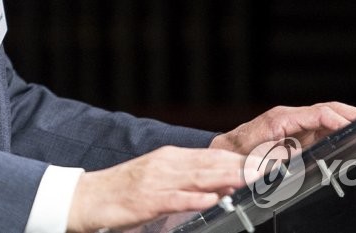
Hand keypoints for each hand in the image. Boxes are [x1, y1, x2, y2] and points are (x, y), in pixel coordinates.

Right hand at [66, 145, 256, 232]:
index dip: (240, 159)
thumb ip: (188, 180)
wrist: (87, 197)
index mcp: (171, 158)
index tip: (265, 163)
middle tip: (268, 170)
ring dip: (225, 178)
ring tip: (249, 180)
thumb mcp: (159, 179)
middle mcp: (167, 164)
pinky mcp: (146, 200)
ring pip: (197, 178)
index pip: (213, 156)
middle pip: (211, 164)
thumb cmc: (124, 191)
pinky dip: (194, 199)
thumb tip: (222, 185)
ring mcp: (156, 181)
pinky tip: (211, 200)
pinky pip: (175, 199)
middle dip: (241, 167)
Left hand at [209, 102, 355, 154]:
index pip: (319, 113)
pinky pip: (321, 129)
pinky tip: (353, 137)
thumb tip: (300, 156)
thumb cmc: (236, 155)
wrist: (222, 152)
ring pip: (327, 118)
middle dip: (352, 114)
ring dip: (348, 120)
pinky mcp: (296, 133)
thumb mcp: (256, 158)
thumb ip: (278, 157)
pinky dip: (339, 130)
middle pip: (327, 110)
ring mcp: (294, 124)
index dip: (340, 118)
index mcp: (282, 119)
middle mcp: (290, 117)